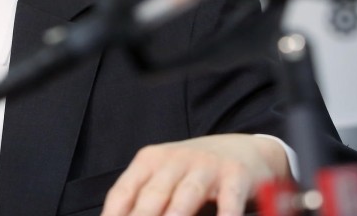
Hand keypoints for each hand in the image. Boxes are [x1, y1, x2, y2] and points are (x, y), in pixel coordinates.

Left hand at [101, 134, 290, 215]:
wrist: (243, 148)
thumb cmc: (194, 170)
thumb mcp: (164, 176)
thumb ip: (143, 199)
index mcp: (150, 161)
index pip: (123, 191)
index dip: (113, 214)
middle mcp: (175, 160)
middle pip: (153, 196)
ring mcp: (206, 166)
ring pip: (187, 195)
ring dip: (175, 215)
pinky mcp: (235, 175)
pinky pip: (229, 200)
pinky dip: (225, 215)